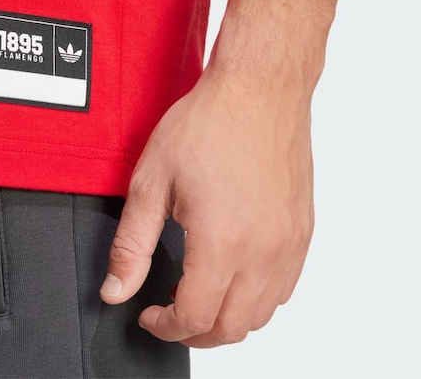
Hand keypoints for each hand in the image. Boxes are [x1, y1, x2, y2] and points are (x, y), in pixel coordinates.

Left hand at [99, 62, 314, 346]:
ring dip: (228, 319)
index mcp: (223, 240)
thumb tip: (116, 289)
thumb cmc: (209, 123)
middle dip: (194, 332)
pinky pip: (286, 287)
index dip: (165, 327)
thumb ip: (132, 244)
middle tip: (170, 314)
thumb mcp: (152, 180)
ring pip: (263, 314)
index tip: (149, 314)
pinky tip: (235, 275)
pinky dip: (257, 297)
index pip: (194, 316)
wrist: (258, 88)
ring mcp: (290, 241)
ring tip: (201, 296)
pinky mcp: (304, 229)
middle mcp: (265, 250)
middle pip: (232, 327)